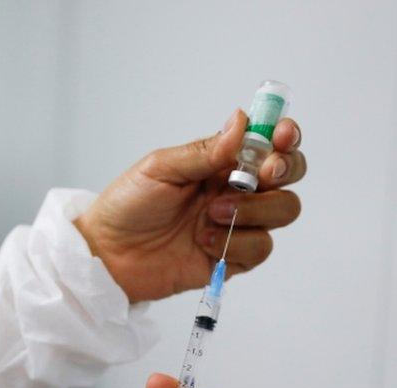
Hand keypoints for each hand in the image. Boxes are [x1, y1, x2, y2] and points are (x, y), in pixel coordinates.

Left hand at [74, 110, 305, 301]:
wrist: (107, 253)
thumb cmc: (127, 205)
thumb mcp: (160, 168)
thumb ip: (203, 151)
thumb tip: (242, 121)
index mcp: (220, 163)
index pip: (268, 144)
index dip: (285, 137)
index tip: (283, 136)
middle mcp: (235, 190)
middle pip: (289, 176)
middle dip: (285, 171)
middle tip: (261, 174)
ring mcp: (237, 225)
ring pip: (283, 211)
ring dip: (254, 210)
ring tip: (211, 214)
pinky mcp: (231, 257)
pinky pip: (260, 248)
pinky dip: (236, 242)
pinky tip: (202, 241)